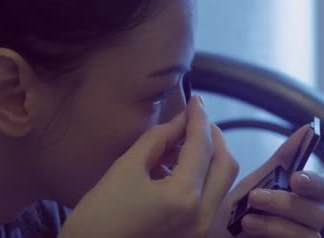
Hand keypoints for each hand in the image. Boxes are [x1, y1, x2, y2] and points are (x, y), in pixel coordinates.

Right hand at [59, 96, 238, 237]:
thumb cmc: (98, 217)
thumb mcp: (125, 169)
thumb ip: (158, 139)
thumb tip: (180, 120)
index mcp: (183, 198)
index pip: (201, 147)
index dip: (199, 119)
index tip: (196, 100)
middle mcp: (202, 216)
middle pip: (225, 164)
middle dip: (212, 137)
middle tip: (194, 120)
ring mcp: (201, 229)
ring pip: (220, 181)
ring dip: (208, 156)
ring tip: (181, 140)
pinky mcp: (194, 233)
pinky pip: (209, 196)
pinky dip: (200, 175)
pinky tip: (177, 164)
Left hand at [210, 125, 323, 236]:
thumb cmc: (234, 216)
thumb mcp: (254, 184)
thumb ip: (281, 161)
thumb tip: (306, 129)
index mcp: (302, 199)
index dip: (317, 181)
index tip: (296, 177)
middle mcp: (306, 222)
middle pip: (321, 212)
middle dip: (293, 200)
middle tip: (266, 192)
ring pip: (311, 231)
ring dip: (278, 219)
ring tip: (247, 214)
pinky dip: (275, 234)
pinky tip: (251, 229)